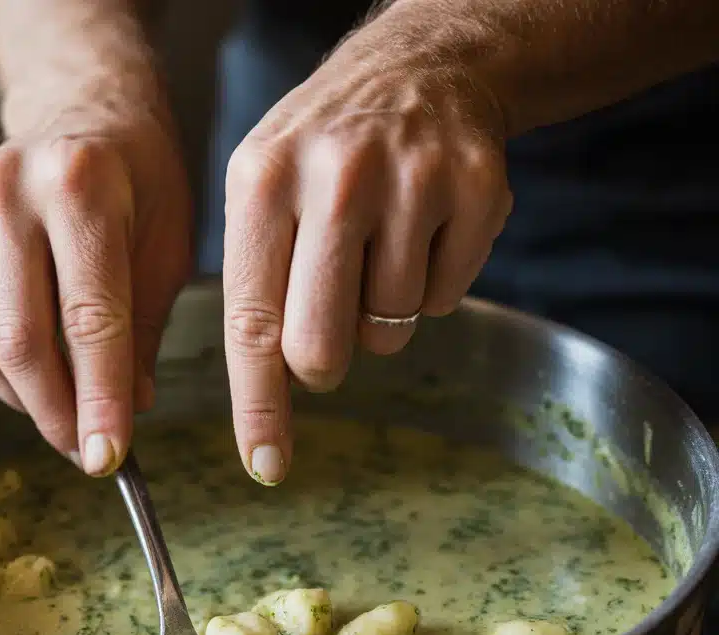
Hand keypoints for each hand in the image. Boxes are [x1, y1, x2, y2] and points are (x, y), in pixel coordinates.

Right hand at [0, 113, 190, 474]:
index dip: (100, 399)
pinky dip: (4, 373)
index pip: (90, 319)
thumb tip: (126, 412)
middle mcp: (15, 191)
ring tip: (68, 426)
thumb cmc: (142, 178)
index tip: (111, 458)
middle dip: (56, 412)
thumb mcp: (168, 245)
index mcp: (83, 185)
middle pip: (22, 339)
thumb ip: (144, 329)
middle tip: (88, 455)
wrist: (87, 108)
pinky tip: (40, 388)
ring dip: (26, 401)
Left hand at [222, 22, 513, 485]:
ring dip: (377, 312)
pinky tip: (418, 233)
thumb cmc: (320, 150)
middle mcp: (335, 179)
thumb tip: (266, 391)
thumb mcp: (259, 188)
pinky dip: (428, 287)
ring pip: (388, 327)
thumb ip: (253, 280)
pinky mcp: (479, 191)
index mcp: (262, 183)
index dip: (259, 407)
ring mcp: (414, 182)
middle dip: (322, 361)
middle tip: (327, 330)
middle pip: (321, 345)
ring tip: (374, 246)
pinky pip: (444, 301)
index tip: (265, 467)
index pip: (252, 323)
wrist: (418, 69)